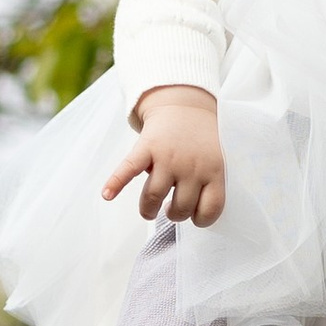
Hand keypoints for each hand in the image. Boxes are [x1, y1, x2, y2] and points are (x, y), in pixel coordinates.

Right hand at [103, 84, 225, 224]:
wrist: (185, 105)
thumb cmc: (202, 141)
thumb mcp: (218, 161)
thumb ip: (210, 185)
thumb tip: (191, 213)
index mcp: (214, 171)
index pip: (210, 209)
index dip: (201, 220)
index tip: (194, 217)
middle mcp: (192, 166)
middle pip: (181, 207)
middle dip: (174, 214)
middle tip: (169, 209)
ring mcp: (169, 157)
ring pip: (155, 196)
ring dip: (149, 209)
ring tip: (149, 211)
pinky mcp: (147, 146)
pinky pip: (130, 168)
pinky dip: (116, 182)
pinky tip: (107, 195)